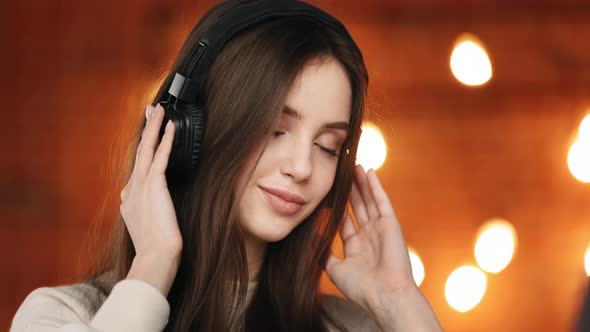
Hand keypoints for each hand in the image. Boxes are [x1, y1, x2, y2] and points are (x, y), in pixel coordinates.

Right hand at [120, 104, 181, 258]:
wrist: (155, 257)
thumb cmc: (156, 247)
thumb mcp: (148, 226)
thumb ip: (148, 211)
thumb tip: (155, 205)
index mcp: (129, 199)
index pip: (137, 167)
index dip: (144, 148)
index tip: (149, 135)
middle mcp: (131, 189)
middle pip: (138, 152)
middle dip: (145, 129)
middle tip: (150, 110)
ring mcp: (140, 186)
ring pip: (146, 149)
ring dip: (153, 127)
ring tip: (157, 110)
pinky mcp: (154, 186)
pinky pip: (160, 156)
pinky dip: (165, 139)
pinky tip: (170, 126)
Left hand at [325, 165, 415, 310]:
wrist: (384, 295)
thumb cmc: (360, 288)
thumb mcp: (334, 269)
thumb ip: (322, 253)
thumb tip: (308, 238)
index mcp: (356, 246)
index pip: (344, 220)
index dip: (336, 205)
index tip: (327, 192)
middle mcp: (369, 235)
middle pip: (357, 206)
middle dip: (350, 190)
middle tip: (342, 172)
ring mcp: (380, 229)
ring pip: (368, 200)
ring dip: (362, 183)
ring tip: (354, 165)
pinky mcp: (390, 224)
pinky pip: (381, 201)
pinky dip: (375, 186)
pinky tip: (369, 171)